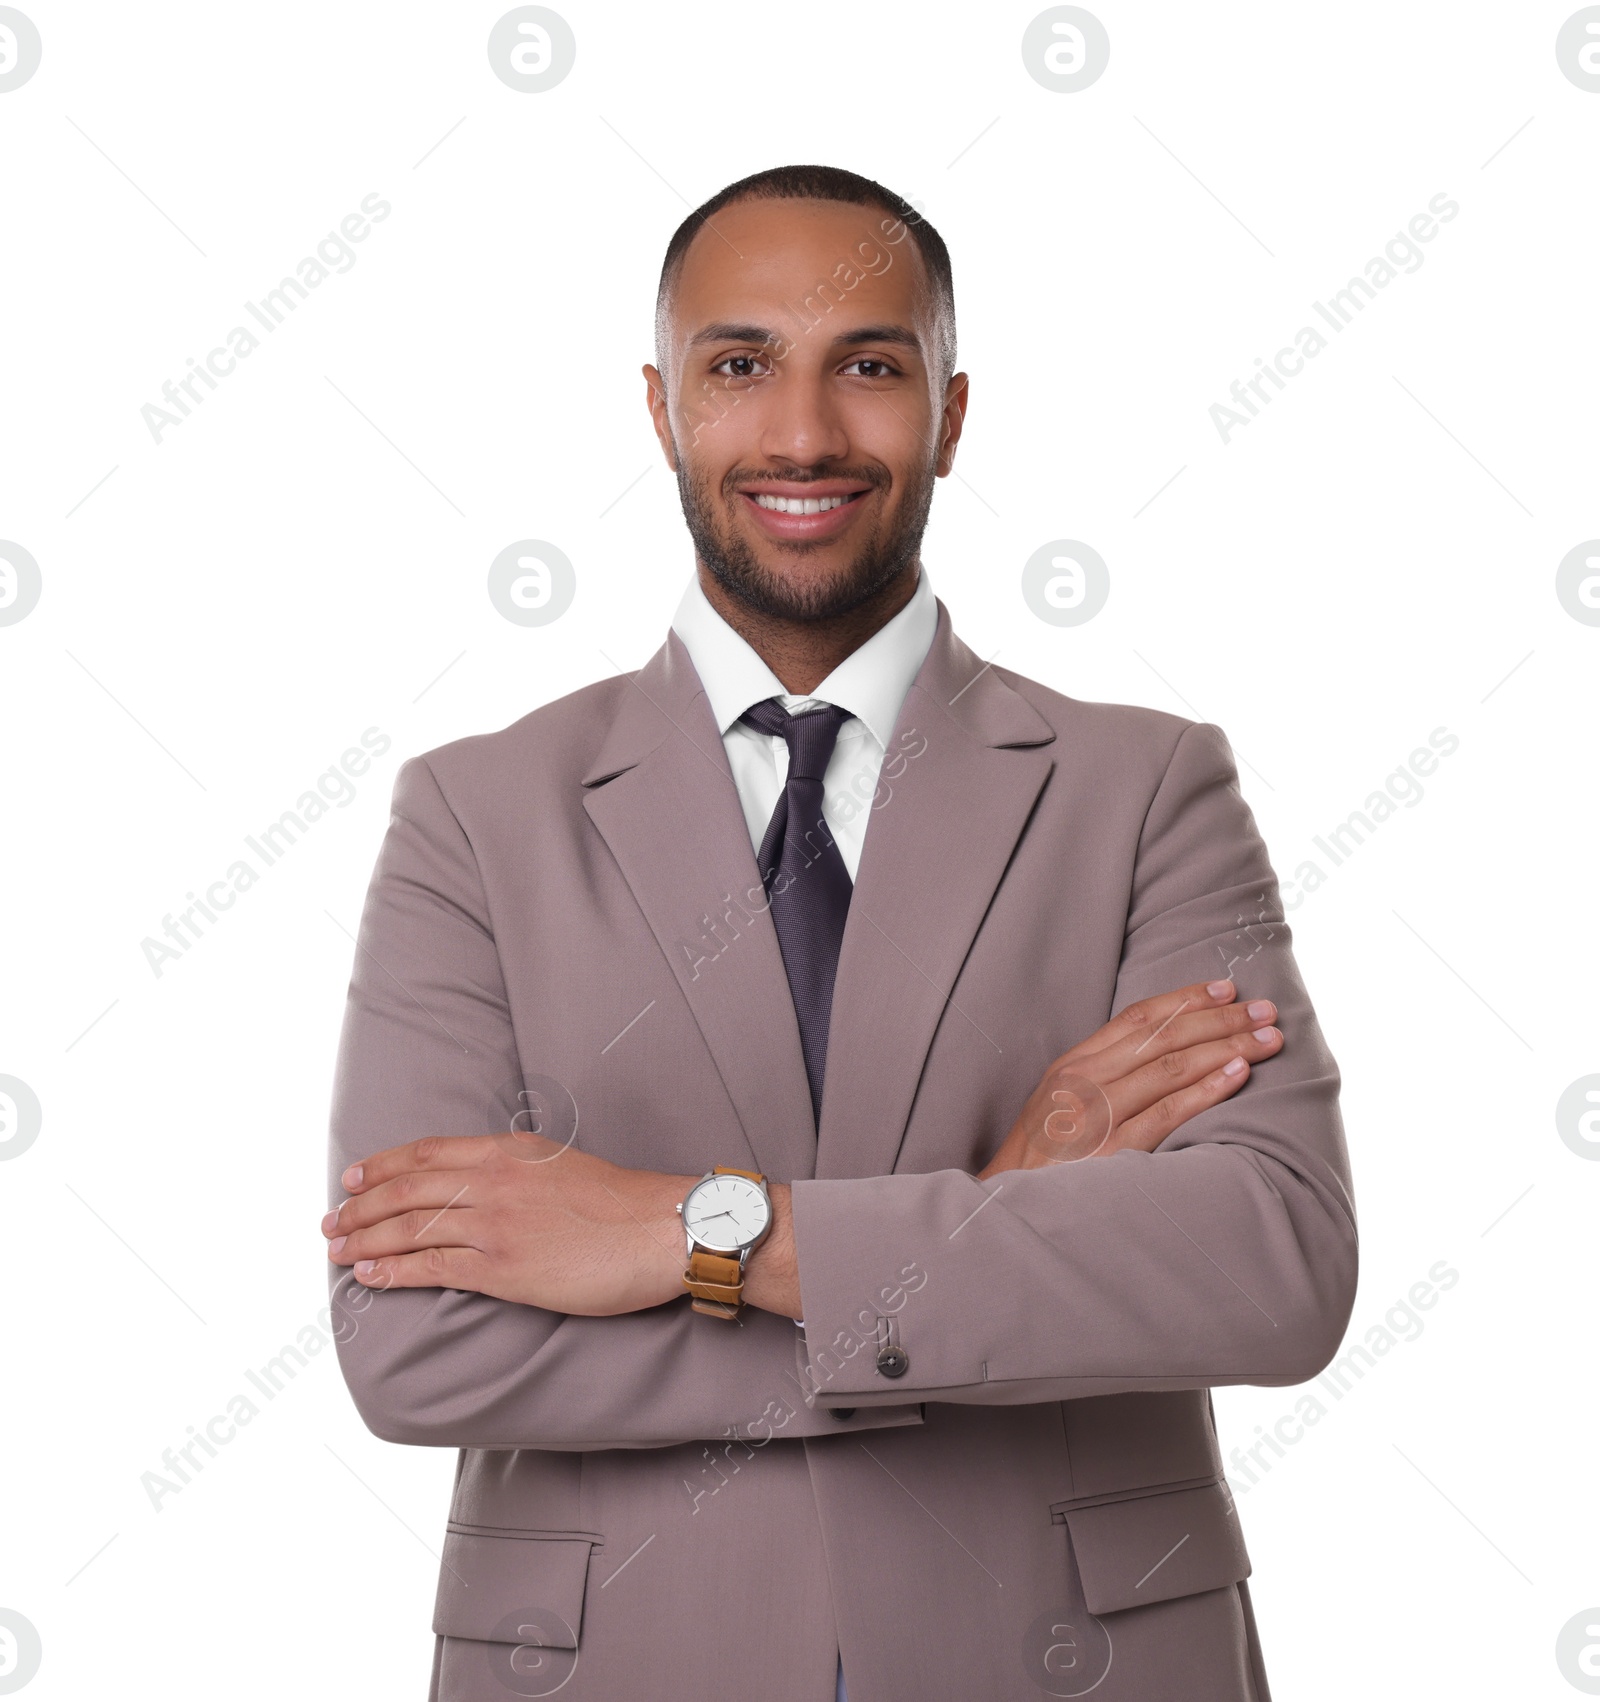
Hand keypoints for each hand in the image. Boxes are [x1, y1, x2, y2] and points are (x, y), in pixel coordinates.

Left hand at [322, 1132, 698, 1315]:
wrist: (660, 1228)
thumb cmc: (621, 1202)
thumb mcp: (561, 1163)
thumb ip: (518, 1168)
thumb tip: (487, 1181)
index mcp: (508, 1150)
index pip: (426, 1153)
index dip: (381, 1166)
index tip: (352, 1178)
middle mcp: (493, 1180)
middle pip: (406, 1189)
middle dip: (359, 1207)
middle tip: (330, 1221)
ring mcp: (495, 1224)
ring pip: (409, 1227)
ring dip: (363, 1239)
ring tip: (335, 1251)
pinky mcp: (503, 1268)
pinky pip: (431, 1267)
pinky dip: (392, 1270)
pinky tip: (368, 1275)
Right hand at [977, 978, 1281, 1178]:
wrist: (1006, 1207)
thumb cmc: (1041, 1161)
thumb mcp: (1061, 1105)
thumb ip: (1103, 1078)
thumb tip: (1160, 1056)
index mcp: (1073, 1064)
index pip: (1137, 1017)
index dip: (1186, 998)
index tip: (1227, 989)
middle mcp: (1083, 1080)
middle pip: (1162, 1035)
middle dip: (1220, 1018)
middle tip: (1266, 1010)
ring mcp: (1095, 1114)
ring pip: (1170, 1066)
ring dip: (1226, 1046)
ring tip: (1267, 1039)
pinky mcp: (1108, 1150)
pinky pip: (1167, 1112)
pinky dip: (1206, 1089)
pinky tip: (1238, 1074)